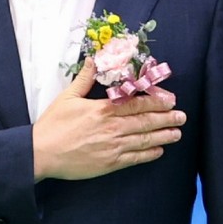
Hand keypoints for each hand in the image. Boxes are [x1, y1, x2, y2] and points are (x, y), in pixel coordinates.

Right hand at [31, 64, 185, 180]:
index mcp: (103, 109)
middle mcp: (113, 127)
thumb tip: (94, 60)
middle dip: (167, 118)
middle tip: (181, 116)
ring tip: (177, 133)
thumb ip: (85, 79)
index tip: (170, 100)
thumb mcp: (67, 97)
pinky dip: (149, 154)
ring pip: (145, 139)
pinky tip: (159, 150)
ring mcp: (113, 147)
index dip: (157, 102)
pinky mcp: (110, 163)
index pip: (137, 104)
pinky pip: (135, 158)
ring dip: (163, 136)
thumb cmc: (53, 125)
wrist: (41, 153)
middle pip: (146, 121)